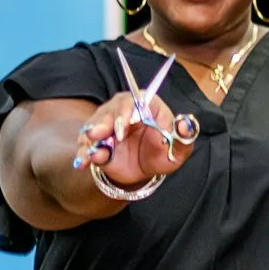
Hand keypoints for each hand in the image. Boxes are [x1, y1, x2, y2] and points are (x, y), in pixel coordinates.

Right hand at [72, 90, 197, 188]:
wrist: (143, 169)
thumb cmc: (163, 154)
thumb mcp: (177, 151)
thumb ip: (184, 137)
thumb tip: (185, 123)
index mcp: (148, 105)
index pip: (139, 99)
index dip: (130, 110)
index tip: (127, 123)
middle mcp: (125, 108)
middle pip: (113, 109)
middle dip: (106, 122)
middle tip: (101, 134)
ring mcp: (108, 122)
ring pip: (96, 124)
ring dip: (91, 137)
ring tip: (91, 152)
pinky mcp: (97, 138)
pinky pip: (87, 142)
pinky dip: (84, 152)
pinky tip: (83, 162)